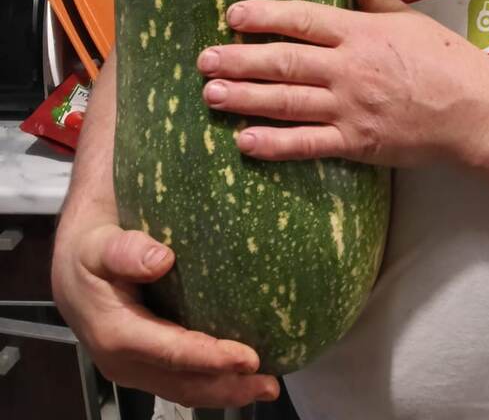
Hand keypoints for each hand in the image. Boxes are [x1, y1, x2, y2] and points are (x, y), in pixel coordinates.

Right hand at [52, 220, 279, 407]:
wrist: (72, 264)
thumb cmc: (90, 249)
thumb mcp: (101, 244)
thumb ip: (127, 251)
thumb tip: (161, 259)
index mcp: (116, 334)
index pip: (172, 353)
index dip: (212, 358)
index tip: (248, 357)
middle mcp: (123, 360)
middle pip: (182, 382)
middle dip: (227, 386)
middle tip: (269, 383)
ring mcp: (133, 366)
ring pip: (183, 388)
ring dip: (224, 390)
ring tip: (264, 386)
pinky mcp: (143, 362)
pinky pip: (179, 379)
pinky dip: (210, 381)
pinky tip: (238, 374)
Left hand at [197, 0, 488, 165]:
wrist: (474, 112)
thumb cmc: (446, 60)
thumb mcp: (411, 20)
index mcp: (360, 32)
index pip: (302, 19)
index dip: (264, 16)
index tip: (232, 14)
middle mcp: (348, 68)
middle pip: (283, 61)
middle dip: (239, 60)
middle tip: (204, 59)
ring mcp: (349, 107)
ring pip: (286, 102)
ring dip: (244, 99)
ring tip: (210, 94)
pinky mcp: (356, 142)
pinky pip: (306, 144)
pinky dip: (273, 144)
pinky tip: (244, 142)